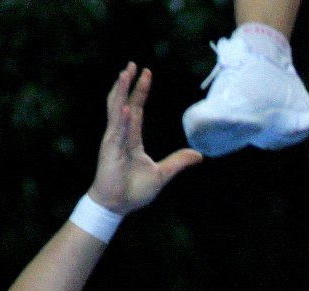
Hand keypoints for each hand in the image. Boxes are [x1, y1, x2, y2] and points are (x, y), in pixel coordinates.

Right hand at [89, 63, 201, 213]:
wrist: (117, 206)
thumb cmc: (134, 191)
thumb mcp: (162, 174)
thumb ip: (178, 162)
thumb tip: (198, 155)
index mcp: (132, 139)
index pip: (136, 110)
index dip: (140, 92)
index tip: (146, 74)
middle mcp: (120, 136)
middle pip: (124, 103)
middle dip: (128, 84)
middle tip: (133, 65)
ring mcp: (113, 142)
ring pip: (116, 111)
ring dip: (120, 92)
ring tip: (125, 74)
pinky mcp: (109, 151)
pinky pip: (116, 132)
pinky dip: (122, 120)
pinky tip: (127, 108)